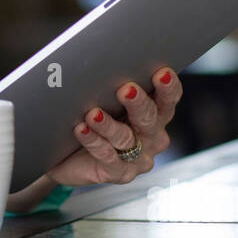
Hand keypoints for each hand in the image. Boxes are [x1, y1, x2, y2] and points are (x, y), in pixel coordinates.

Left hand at [46, 67, 182, 186]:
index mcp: (156, 115)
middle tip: (125, 90)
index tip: (161, 73)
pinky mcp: (120, 173)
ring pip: (126, 138)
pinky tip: (82, 130)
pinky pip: (107, 156)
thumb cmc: (91, 120)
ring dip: (109, 125)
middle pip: (150, 119)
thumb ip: (113, 87)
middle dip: (138, 103)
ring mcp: (138, 158)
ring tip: (93, 113)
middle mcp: (152, 137)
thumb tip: (105, 64)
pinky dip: (94, 141)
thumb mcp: (105, 101)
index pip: (168, 100)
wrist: (68, 157)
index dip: (168, 88)